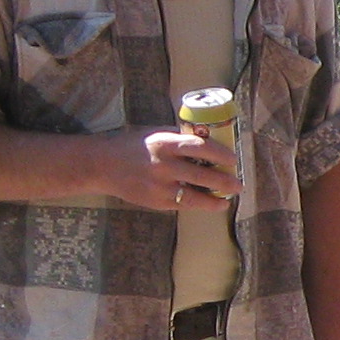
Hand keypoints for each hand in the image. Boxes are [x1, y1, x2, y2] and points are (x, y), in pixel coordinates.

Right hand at [103, 126, 238, 211]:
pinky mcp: (155, 202)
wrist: (101, 165)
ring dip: (215, 200)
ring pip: (196, 198)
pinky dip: (197, 205)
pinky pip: (182, 205)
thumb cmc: (131, 145)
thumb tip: (209, 142)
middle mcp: (164, 166)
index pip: (201, 148)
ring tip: (226, 200)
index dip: (221, 155)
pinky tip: (207, 204)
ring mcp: (159, 187)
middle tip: (238, 184)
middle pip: (204, 177)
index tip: (233, 159)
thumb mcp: (155, 134)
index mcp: (165, 143)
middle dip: (226, 182)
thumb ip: (179, 140)